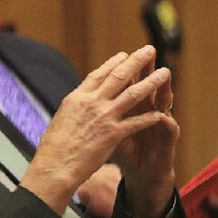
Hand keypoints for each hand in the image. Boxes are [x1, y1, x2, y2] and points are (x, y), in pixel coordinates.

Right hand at [20, 45, 176, 216]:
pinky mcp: (113, 134)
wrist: (54, 167)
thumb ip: (74, 109)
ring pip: (133, 94)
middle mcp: (91, 102)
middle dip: (136, 61)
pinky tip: (160, 113)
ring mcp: (103, 117)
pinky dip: (149, 117)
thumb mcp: (60, 120)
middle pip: (119, 76)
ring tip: (164, 73)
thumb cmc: (53, 150)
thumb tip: (77, 104)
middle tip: (149, 50)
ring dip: (151, 82)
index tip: (124, 55)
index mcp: (77, 98)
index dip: (113, 63)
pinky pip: (136, 122)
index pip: (98, 75)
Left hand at [110, 48, 178, 217]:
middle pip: (148, 87)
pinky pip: (169, 131)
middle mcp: (150, 111)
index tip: (122, 55)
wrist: (143, 172)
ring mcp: (161, 124)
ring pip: (164, 103)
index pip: (131, 85)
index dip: (127, 71)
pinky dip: (167, 124)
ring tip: (165, 76)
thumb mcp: (109, 132)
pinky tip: (164, 117)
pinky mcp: (168, 141)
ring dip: (164, 90)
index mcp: (134, 107)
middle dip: (147, 71)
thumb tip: (81, 100)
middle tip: (148, 53)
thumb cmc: (126, 151)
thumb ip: (101, 115)